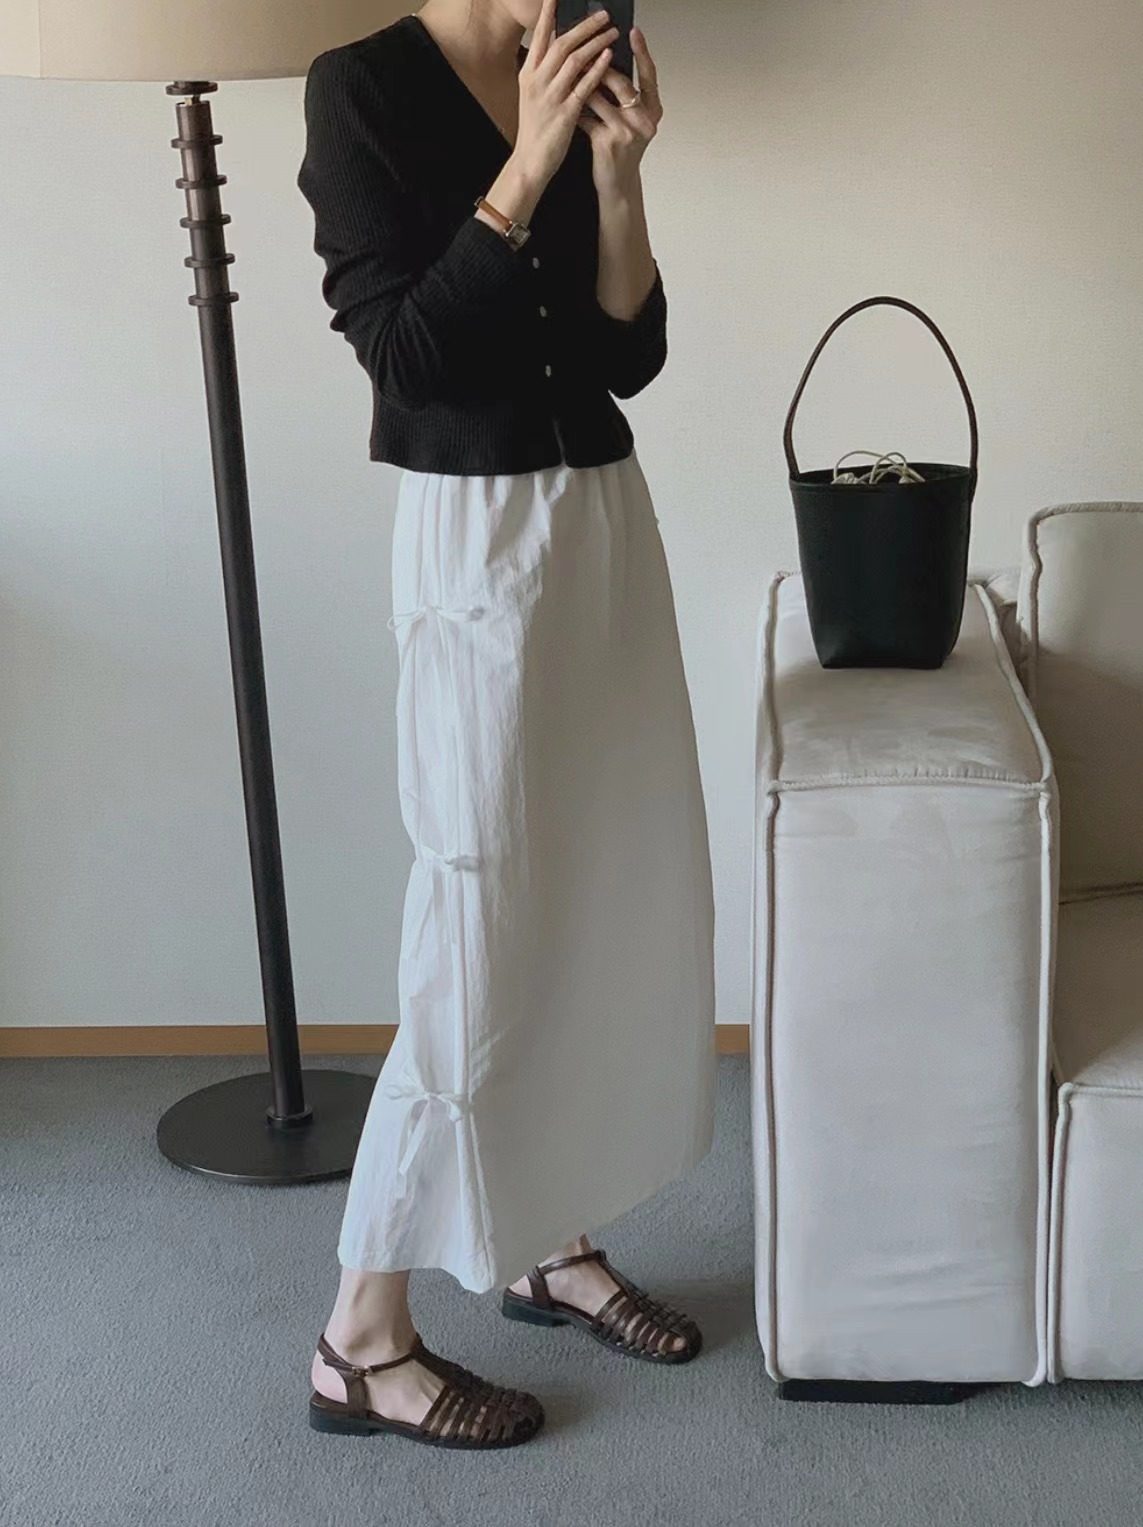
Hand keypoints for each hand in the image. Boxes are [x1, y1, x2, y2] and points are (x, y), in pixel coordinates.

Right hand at [512, 0, 619, 191]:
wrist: (530, 161)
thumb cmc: (535, 130)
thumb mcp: (533, 96)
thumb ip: (545, 73)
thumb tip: (561, 52)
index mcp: (528, 74)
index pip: (541, 36)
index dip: (550, 14)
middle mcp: (537, 81)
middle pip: (562, 43)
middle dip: (584, 26)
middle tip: (603, 14)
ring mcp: (551, 96)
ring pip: (575, 60)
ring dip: (595, 42)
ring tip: (611, 31)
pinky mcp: (565, 112)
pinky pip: (583, 85)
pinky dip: (597, 69)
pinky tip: (608, 57)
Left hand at [578, 27, 661, 196]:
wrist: (617, 185)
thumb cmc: (621, 150)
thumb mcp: (632, 122)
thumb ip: (626, 98)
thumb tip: (608, 63)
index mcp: (653, 111)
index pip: (650, 74)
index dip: (642, 52)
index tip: (632, 31)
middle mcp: (644, 121)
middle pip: (622, 83)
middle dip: (600, 66)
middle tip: (585, 50)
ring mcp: (626, 133)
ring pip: (600, 97)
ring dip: (582, 84)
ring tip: (569, 72)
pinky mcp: (607, 143)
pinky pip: (586, 116)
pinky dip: (575, 108)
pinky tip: (564, 101)